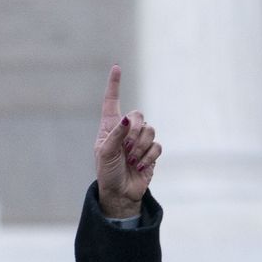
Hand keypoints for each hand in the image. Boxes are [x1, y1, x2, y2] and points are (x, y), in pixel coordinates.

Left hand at [94, 65, 159, 217]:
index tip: (116, 67)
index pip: (112, 102)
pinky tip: (140, 166)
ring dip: (140, 147)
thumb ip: (115, 135)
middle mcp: (125, 131)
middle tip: (126, 150)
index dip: (114, 85)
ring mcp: (139, 141)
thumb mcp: (105, 154)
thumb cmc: (107, 173)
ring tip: (131, 161)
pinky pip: (157, 145)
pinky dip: (149, 156)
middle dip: (134, 132)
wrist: (120, 194)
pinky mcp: (151, 152)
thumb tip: (127, 118)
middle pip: (138, 115)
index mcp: (110, 128)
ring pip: (150, 130)